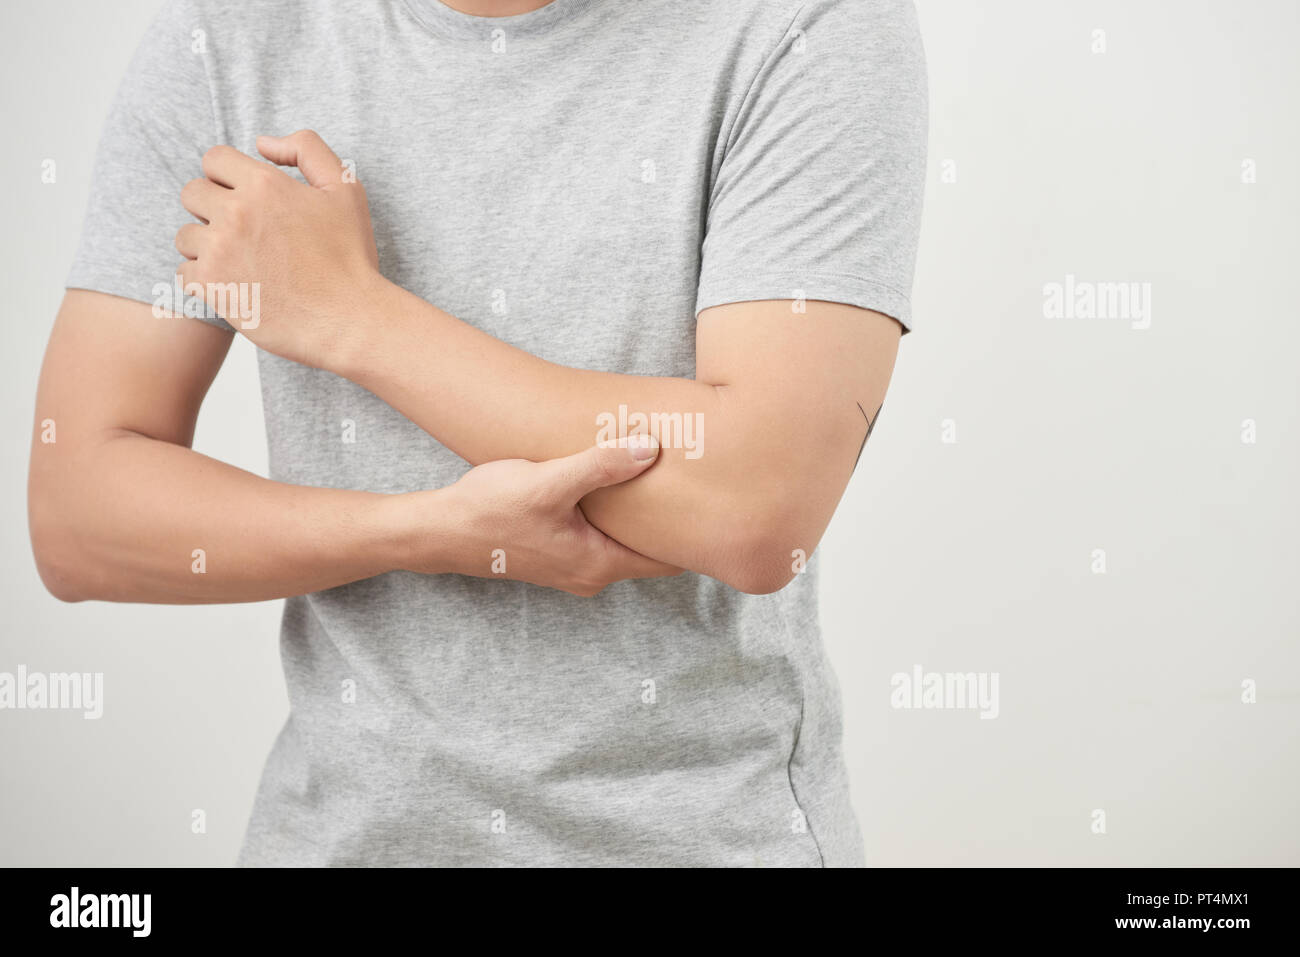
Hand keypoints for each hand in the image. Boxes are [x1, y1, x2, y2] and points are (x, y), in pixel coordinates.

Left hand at [174, 129, 378, 368]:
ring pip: (185, 235)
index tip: (244, 198)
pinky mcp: (212, 286)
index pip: (214, 159)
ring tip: (241, 263)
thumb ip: (307, 149)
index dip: (227, 176)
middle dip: (212, 209)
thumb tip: (262, 142)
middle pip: (192, 194)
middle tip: (243, 233)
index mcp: (265, 184)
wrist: (348, 320)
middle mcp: (236, 212)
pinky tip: (236, 285)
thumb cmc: (350, 257)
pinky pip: (184, 273)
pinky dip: (205, 281)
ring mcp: (220, 250)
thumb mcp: (346, 190)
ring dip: (206, 247)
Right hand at [404, 436, 681, 595]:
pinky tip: (618, 484)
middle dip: (673, 522)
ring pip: (625, 541)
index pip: (669, 559)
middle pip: (651, 551)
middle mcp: (591, 573)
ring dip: (642, 516)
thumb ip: (601, 466)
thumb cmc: (491, 510)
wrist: (439, 531)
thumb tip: (651, 448)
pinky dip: (617, 515)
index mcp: (599, 565)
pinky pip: (602, 536)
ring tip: (666, 478)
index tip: (717, 504)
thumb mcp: (550, 482)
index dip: (695, 534)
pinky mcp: (558, 551)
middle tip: (701, 483)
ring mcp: (573, 565)